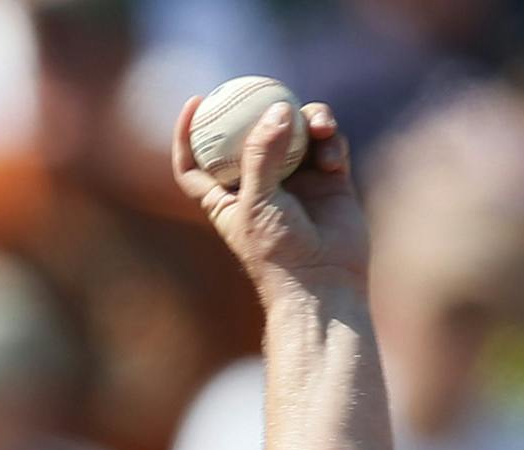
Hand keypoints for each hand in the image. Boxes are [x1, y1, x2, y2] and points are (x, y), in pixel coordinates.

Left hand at [172, 96, 367, 299]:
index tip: (196, 101)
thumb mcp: (257, 203)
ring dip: (308, 120)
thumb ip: (262, 155)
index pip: (197, 161)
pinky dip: (331, 142)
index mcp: (226, 196)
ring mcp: (296, 180)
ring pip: (297, 131)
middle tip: (273, 91)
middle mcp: (260, 184)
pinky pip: (328, 144)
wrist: (324, 283)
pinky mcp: (329, 180)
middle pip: (254, 133)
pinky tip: (333, 158)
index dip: (189, 132)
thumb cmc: (277, 253)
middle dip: (264, 109)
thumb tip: (277, 109)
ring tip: (320, 127)